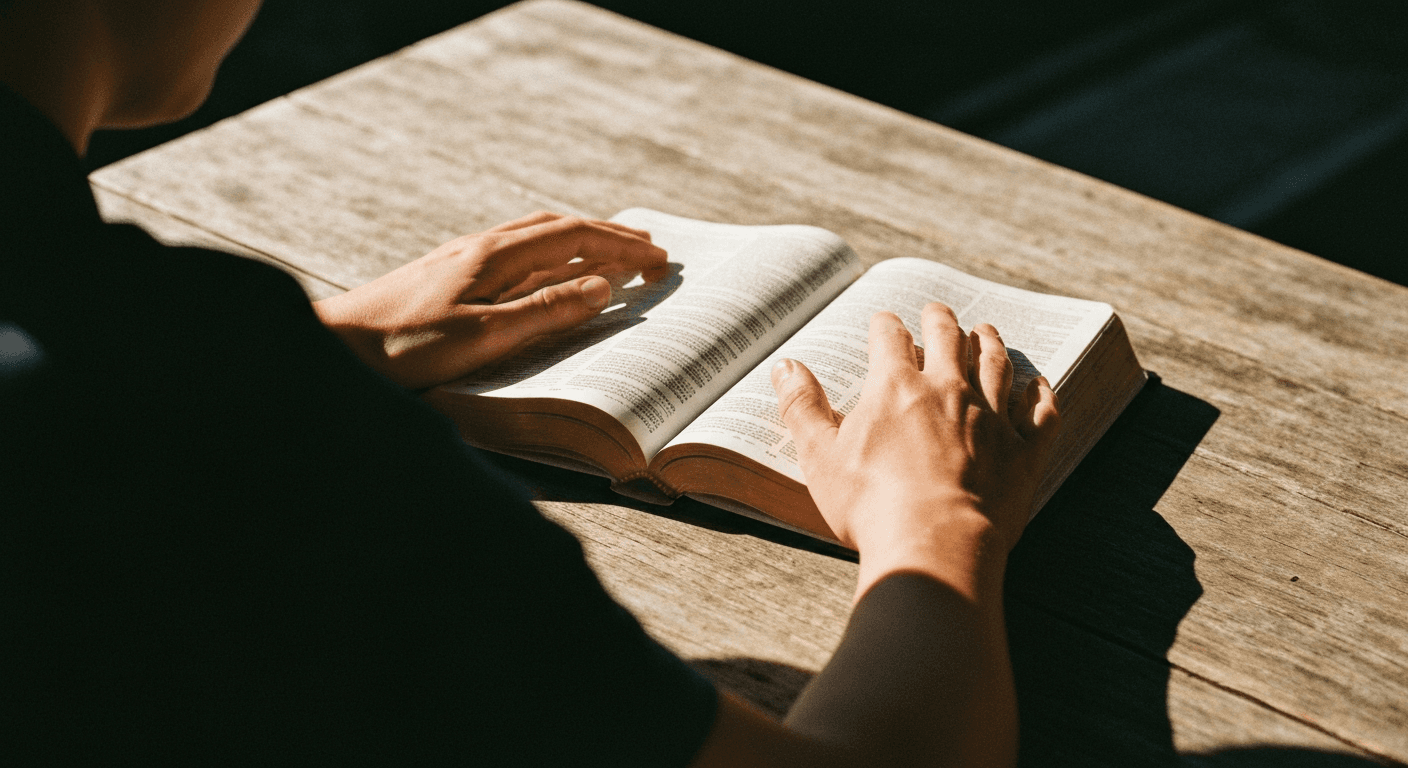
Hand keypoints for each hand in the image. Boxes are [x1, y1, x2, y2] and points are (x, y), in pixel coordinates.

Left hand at [314, 212, 667, 388]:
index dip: (621, 247)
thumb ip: (544, 312)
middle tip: (652, 250)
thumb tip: (602, 287)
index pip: (573, 239)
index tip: (661, 259)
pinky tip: (545, 275)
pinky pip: (514, 255)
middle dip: (608, 237)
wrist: (331, 346)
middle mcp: (480, 249)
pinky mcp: (446, 278)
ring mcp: (461, 260)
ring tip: (610, 254)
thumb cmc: (401, 348)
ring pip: (535, 238)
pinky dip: (549, 257)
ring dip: (579, 242)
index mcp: (494, 257)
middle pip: (558, 229)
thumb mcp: (481, 337)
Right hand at [770, 303, 1059, 601]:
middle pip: (948, 339)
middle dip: (940, 320)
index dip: (885, 326)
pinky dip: (1040, 395)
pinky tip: (1037, 385)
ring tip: (986, 331)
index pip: (890, 339)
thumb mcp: (819, 455)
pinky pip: (1040, 414)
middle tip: (937, 311)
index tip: (883, 322)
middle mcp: (948, 390)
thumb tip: (785, 366)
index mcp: (896, 387)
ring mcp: (991, 419)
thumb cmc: (870, 504)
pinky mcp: (1022, 453)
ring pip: (995, 365)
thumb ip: (802, 406)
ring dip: (989, 343)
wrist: (934, 545)